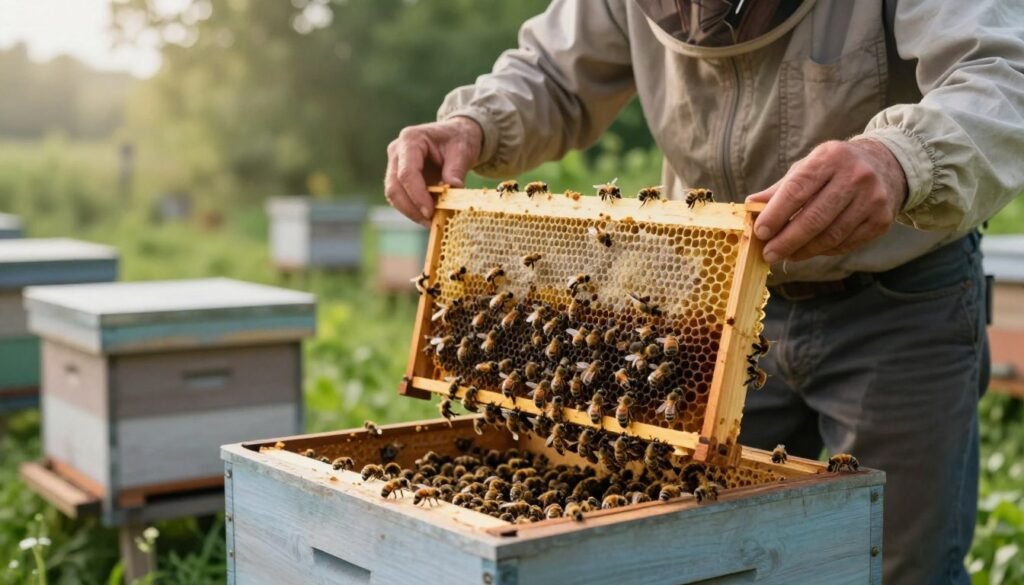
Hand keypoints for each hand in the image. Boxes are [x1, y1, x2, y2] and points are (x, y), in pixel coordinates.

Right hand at [384, 117, 482, 225]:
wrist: (455, 135)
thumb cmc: (458, 139)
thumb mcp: (462, 151)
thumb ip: (456, 170)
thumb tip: (453, 190)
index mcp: (411, 139)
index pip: (406, 173)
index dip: (417, 195)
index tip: (430, 212)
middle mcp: (397, 151)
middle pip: (394, 186)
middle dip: (411, 208)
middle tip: (431, 223)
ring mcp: (395, 164)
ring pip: (394, 194)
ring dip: (411, 212)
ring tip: (432, 222)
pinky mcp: (398, 177)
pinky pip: (400, 197)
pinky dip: (413, 209)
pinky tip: (429, 216)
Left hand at [746, 140, 907, 263]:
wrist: (885, 165)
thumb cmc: (835, 168)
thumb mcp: (808, 167)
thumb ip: (780, 189)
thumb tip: (749, 206)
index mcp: (830, 158)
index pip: (797, 190)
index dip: (775, 214)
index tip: (760, 232)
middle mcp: (855, 176)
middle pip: (814, 218)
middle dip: (787, 241)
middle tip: (769, 254)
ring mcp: (872, 198)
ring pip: (831, 236)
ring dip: (804, 251)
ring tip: (787, 255)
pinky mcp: (882, 219)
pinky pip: (846, 243)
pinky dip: (824, 251)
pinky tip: (811, 251)